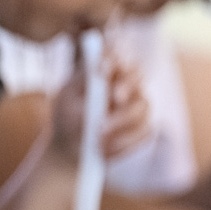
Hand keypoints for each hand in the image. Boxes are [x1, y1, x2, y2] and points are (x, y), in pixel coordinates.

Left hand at [48, 48, 148, 163]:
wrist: (69, 148)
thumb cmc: (67, 117)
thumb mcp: (68, 98)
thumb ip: (83, 82)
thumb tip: (94, 66)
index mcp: (106, 74)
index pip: (117, 57)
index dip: (113, 58)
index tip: (101, 67)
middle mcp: (127, 86)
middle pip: (137, 76)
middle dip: (127, 85)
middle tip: (115, 97)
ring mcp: (137, 107)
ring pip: (142, 107)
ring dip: (121, 123)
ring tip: (98, 139)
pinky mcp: (143, 129)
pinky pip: (143, 133)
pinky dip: (124, 143)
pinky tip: (105, 152)